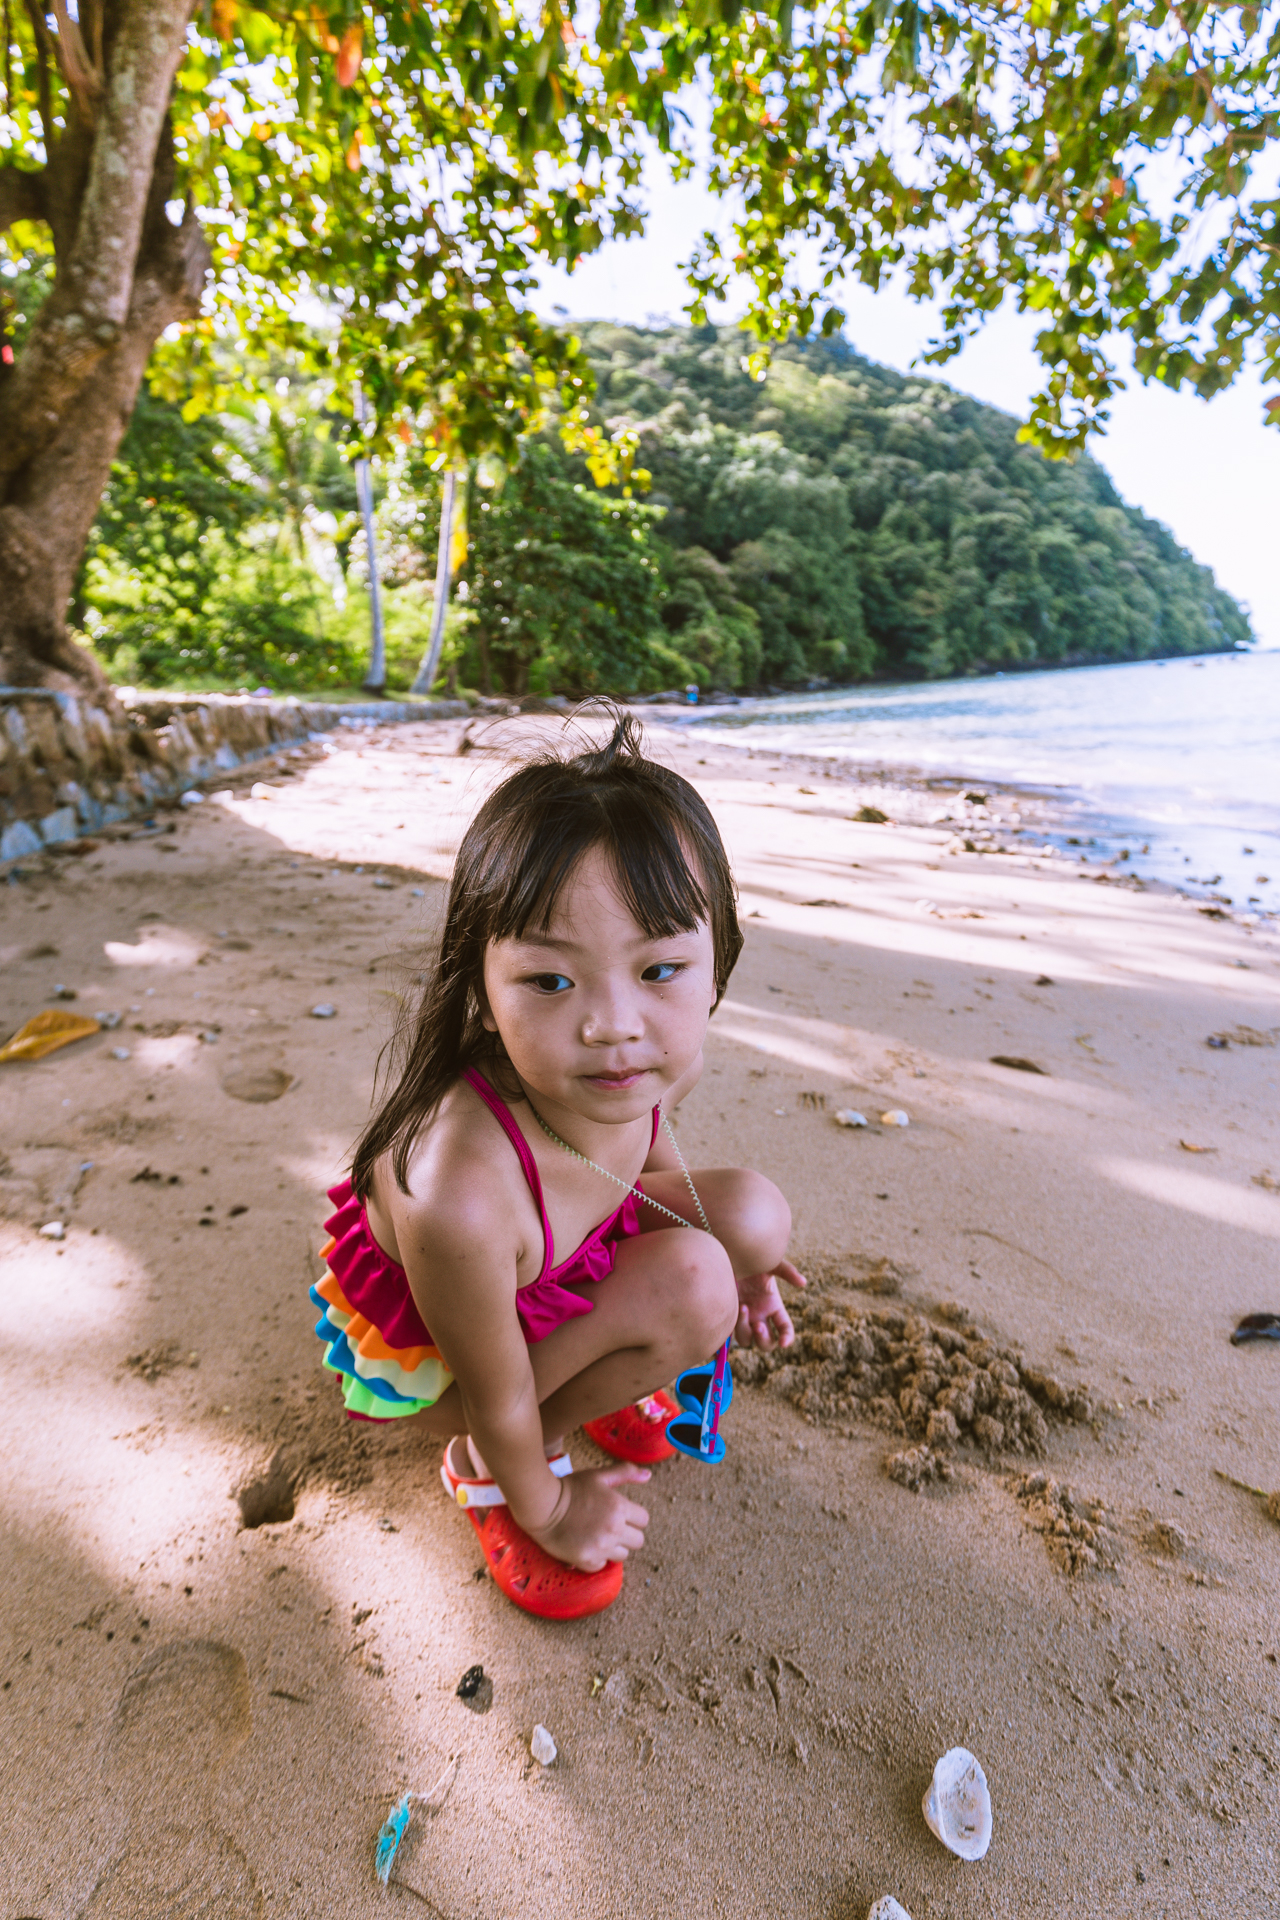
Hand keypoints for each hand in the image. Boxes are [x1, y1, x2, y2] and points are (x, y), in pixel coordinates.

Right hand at [526, 1463, 650, 1572]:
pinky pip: (603, 1565)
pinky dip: (597, 1558)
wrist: (542, 1506)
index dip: (633, 1516)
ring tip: (597, 1536)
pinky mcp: (587, 1560)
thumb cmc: (571, 1488)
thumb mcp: (598, 1476)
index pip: (644, 1520)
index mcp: (619, 1507)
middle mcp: (613, 1529)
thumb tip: (648, 1475)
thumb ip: (625, 1473)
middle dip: (627, 1534)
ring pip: (622, 1555)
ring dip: (613, 1548)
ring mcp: (601, 1547)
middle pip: (638, 1541)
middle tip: (610, 1527)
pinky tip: (586, 1545)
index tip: (620, 1514)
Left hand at [734, 1259, 806, 1349]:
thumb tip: (803, 1282)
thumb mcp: (770, 1264)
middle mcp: (759, 1315)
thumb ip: (787, 1272)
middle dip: (764, 1339)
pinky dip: (731, 1327)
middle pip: (767, 1343)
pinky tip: (732, 1310)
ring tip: (743, 1307)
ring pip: (746, 1340)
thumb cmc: (750, 1259)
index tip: (784, 1344)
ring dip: (745, 1331)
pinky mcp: (728, 1315)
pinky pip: (728, 1332)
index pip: (785, 1328)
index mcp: (773, 1306)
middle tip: (758, 1325)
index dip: (787, 1338)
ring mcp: (743, 1317)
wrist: (727, 1255)